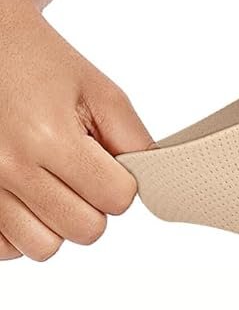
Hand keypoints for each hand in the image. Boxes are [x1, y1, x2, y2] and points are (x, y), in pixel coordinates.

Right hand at [0, 0, 153, 260]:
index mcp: (49, 136)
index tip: (101, 158)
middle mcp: (10, 166)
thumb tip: (153, 182)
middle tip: (74, 169)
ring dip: (55, 223)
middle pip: (85, 231)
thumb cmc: (37, 61)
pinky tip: (21, 196)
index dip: (118, 182)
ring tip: (46, 182)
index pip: (116, 200)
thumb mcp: (96, 87)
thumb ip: (132, 138)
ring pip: (44, 248)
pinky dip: (19, 231)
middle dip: (91, 204)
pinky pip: (6, 249)